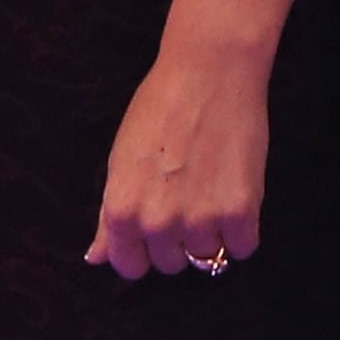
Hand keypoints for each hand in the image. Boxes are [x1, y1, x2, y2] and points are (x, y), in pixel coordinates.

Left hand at [88, 30, 268, 280]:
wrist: (209, 72)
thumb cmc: (160, 108)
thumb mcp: (120, 161)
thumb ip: (109, 217)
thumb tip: (97, 258)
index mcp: (121, 211)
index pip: (130, 267)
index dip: (143, 249)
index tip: (154, 229)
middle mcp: (157, 223)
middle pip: (171, 264)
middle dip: (177, 238)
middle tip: (186, 195)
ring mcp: (200, 220)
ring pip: (207, 258)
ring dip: (211, 232)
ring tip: (211, 188)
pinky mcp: (240, 212)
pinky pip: (242, 247)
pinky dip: (241, 228)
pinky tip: (234, 193)